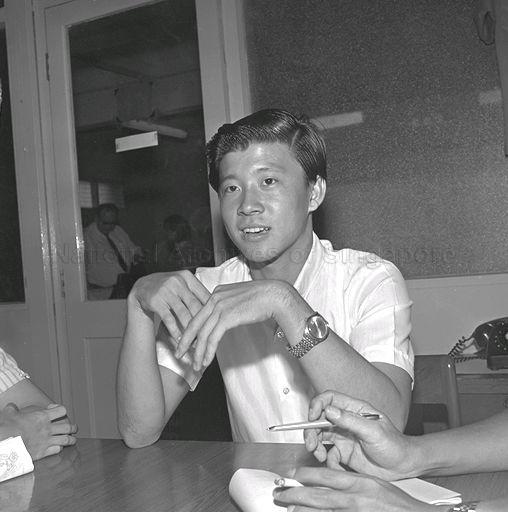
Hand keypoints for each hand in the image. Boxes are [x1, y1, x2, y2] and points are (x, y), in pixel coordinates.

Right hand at [0, 403, 76, 459]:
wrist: (6, 445)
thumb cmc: (8, 428)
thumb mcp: (10, 414)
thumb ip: (13, 409)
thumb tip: (11, 406)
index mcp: (43, 417)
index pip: (61, 410)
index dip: (60, 409)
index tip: (55, 410)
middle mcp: (48, 428)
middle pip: (67, 427)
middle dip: (72, 427)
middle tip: (74, 428)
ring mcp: (47, 441)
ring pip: (66, 439)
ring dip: (71, 439)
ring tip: (73, 440)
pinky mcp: (43, 452)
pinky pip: (57, 450)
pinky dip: (59, 449)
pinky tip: (59, 448)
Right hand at [128, 270, 209, 339]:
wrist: (142, 287)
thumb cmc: (167, 288)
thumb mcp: (182, 284)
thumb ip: (196, 294)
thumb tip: (216, 310)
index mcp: (187, 277)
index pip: (205, 295)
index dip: (213, 311)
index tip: (218, 324)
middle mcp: (178, 282)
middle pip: (195, 306)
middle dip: (203, 324)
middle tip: (209, 337)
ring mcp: (166, 291)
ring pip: (183, 314)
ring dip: (190, 331)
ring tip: (196, 343)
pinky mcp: (156, 301)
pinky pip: (169, 320)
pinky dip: (176, 331)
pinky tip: (180, 340)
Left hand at [176, 280, 288, 370]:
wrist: (275, 296)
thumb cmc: (263, 298)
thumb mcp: (239, 299)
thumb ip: (228, 306)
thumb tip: (224, 319)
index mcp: (217, 293)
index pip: (199, 314)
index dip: (191, 330)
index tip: (187, 342)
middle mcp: (215, 298)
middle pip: (195, 323)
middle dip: (185, 341)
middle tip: (179, 354)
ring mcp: (220, 307)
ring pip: (202, 334)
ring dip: (198, 352)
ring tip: (196, 365)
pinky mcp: (227, 317)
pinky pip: (213, 338)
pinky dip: (208, 351)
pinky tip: (206, 361)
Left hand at [272, 467, 437, 511]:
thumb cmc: (397, 503)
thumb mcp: (374, 483)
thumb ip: (352, 482)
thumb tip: (328, 482)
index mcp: (359, 483)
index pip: (325, 475)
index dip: (305, 474)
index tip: (291, 474)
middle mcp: (354, 499)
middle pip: (317, 495)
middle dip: (295, 494)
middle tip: (279, 493)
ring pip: (321, 511)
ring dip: (301, 510)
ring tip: (286, 508)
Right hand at [304, 391, 414, 480]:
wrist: (403, 467)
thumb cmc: (394, 444)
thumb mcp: (373, 431)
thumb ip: (350, 420)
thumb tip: (329, 410)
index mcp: (354, 409)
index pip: (330, 398)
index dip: (318, 405)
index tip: (312, 417)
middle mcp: (346, 421)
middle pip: (320, 419)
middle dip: (312, 430)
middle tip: (311, 443)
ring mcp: (344, 436)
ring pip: (321, 436)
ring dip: (316, 445)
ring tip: (319, 455)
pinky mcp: (344, 452)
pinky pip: (329, 454)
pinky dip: (328, 460)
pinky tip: (336, 465)